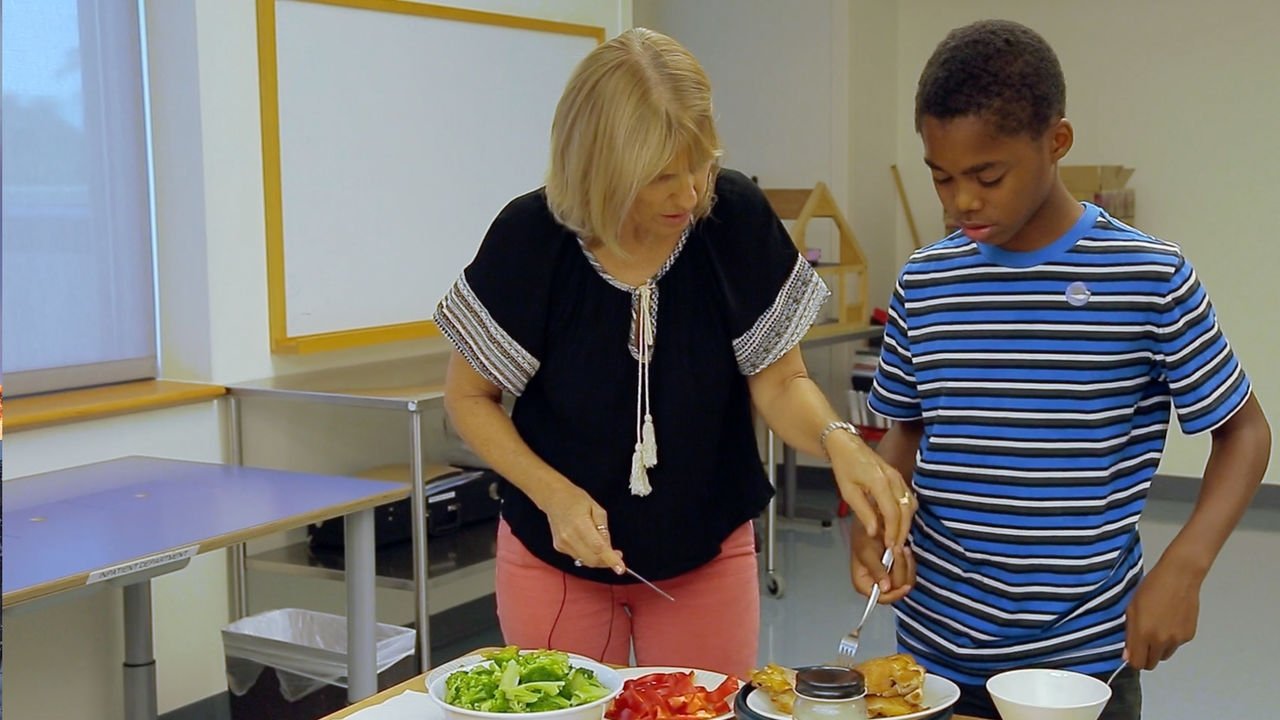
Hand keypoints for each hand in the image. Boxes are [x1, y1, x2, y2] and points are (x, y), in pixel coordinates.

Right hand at [536, 479, 624, 572]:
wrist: (553, 498)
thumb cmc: (575, 499)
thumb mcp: (597, 509)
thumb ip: (604, 529)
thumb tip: (609, 547)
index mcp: (580, 524)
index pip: (598, 547)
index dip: (611, 559)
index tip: (621, 568)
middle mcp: (569, 537)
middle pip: (592, 559)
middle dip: (606, 561)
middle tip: (617, 555)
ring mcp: (562, 544)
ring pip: (585, 560)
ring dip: (597, 558)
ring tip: (602, 546)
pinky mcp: (559, 547)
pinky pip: (578, 556)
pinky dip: (587, 553)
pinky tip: (588, 543)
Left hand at [828, 432, 916, 548]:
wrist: (847, 446)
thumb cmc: (845, 466)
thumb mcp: (848, 492)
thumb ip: (863, 512)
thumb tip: (874, 532)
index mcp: (880, 482)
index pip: (892, 513)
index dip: (893, 531)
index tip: (890, 546)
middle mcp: (893, 479)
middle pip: (906, 511)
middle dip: (902, 531)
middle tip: (896, 548)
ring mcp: (898, 478)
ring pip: (910, 505)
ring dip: (906, 523)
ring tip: (897, 538)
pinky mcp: (898, 478)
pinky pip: (908, 498)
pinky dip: (906, 513)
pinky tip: (898, 522)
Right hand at [850, 522, 914, 601]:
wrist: (871, 524)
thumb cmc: (863, 536)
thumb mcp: (867, 553)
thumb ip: (877, 571)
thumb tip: (884, 588)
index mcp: (863, 584)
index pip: (882, 598)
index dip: (894, 594)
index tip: (904, 586)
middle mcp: (876, 585)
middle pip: (896, 588)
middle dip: (900, 568)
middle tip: (898, 549)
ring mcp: (887, 579)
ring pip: (905, 581)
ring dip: (906, 564)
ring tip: (902, 547)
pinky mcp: (895, 572)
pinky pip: (908, 573)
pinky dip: (909, 562)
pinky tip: (904, 550)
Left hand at [1123, 558, 1203, 669]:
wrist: (1179, 577)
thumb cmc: (1152, 588)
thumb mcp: (1131, 609)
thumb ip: (1129, 634)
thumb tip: (1127, 655)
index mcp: (1144, 634)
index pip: (1137, 663)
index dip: (1132, 659)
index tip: (1131, 653)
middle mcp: (1162, 641)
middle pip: (1151, 663)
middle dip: (1145, 656)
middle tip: (1143, 640)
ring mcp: (1177, 640)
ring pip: (1164, 655)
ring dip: (1158, 648)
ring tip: (1157, 627)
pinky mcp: (1189, 636)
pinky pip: (1176, 645)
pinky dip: (1171, 639)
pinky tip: (1169, 621)